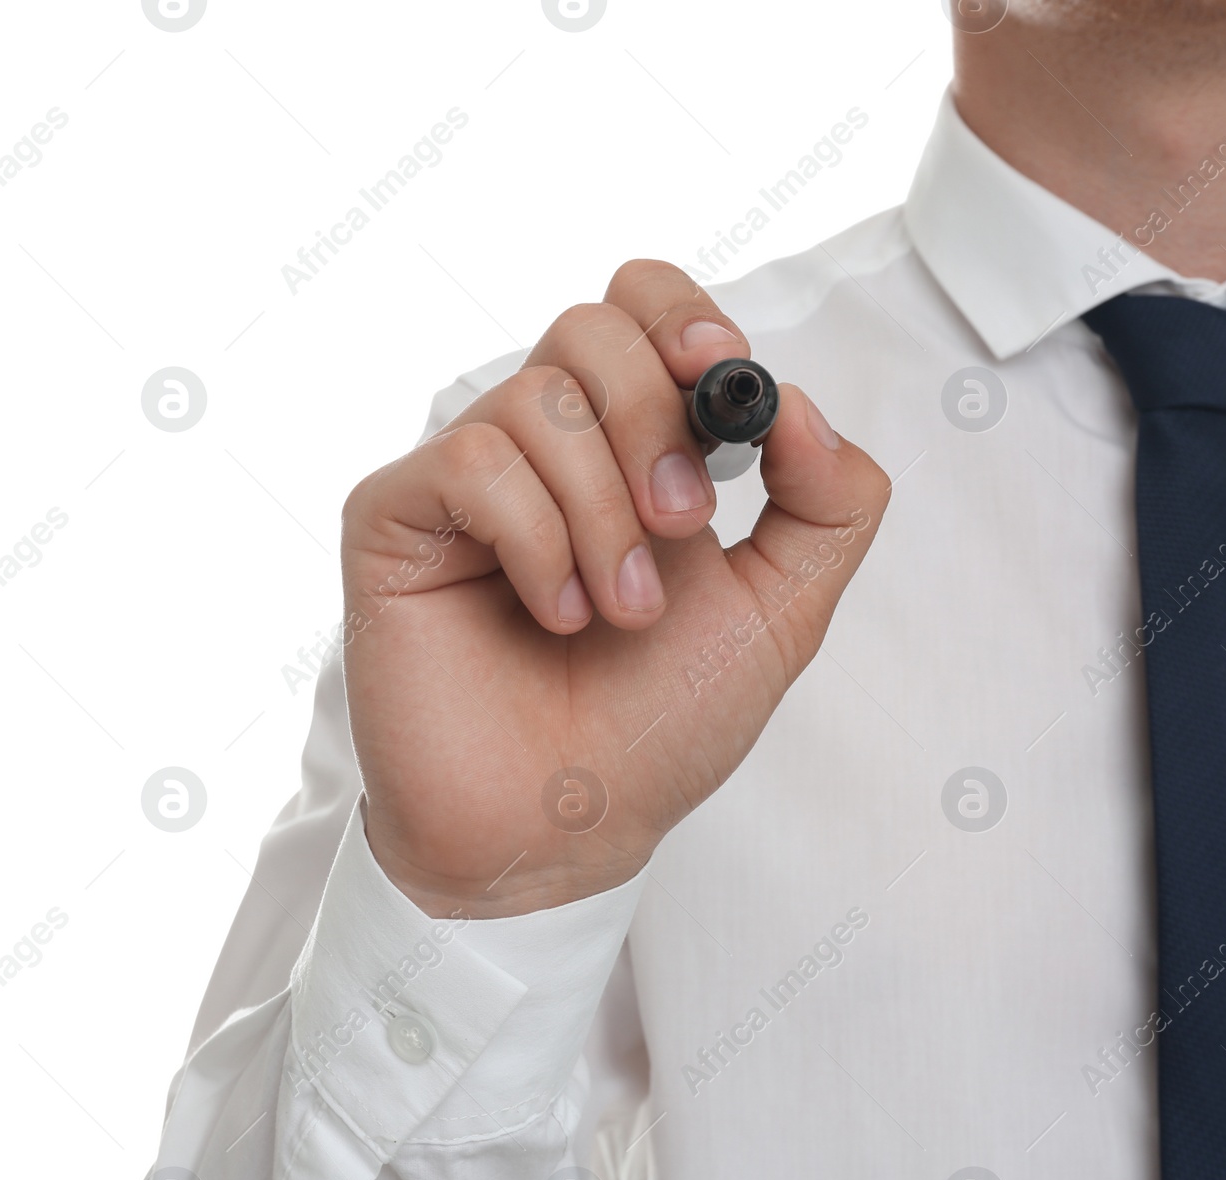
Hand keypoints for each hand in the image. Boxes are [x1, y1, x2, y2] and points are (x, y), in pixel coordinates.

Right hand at [340, 261, 890, 916]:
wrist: (571, 827)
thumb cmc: (661, 725)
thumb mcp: (783, 611)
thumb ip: (828, 504)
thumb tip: (798, 404)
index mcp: (632, 445)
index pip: (641, 305)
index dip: (684, 319)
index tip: (725, 381)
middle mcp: (547, 444)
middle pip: (592, 327)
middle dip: (655, 425)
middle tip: (683, 529)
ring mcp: (469, 477)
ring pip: (538, 399)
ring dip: (604, 516)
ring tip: (619, 613)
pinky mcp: (397, 516)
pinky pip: (474, 463)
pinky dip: (538, 541)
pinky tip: (555, 614)